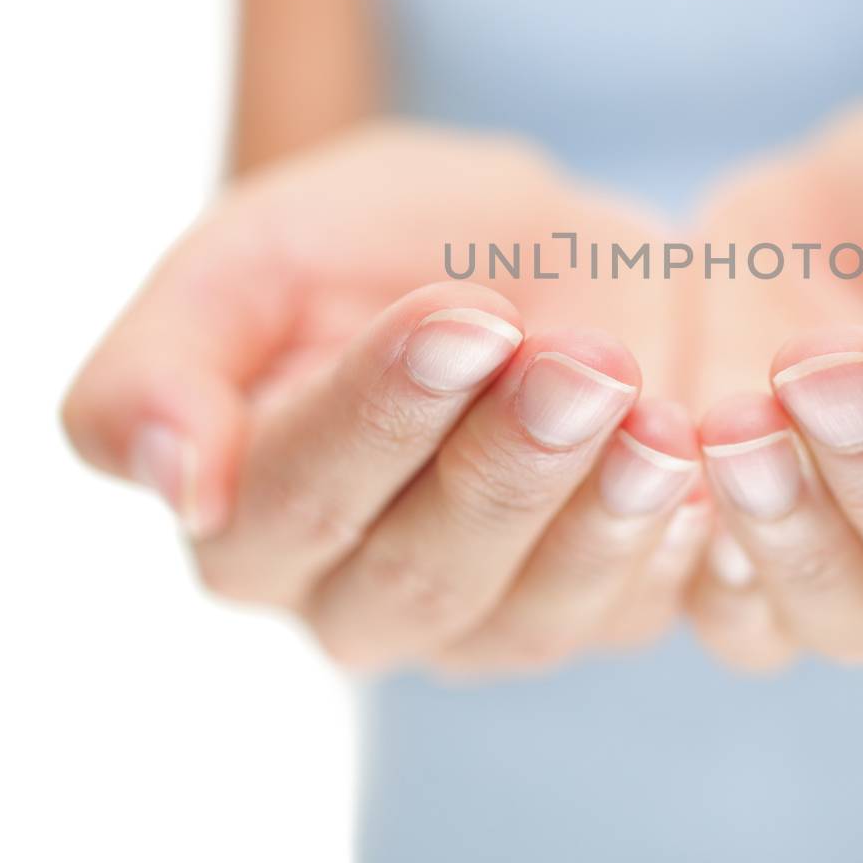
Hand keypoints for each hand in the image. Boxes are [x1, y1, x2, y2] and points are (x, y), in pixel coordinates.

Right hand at [62, 124, 708, 674]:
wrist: (522, 239)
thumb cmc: (373, 241)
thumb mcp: (251, 255)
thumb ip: (161, 360)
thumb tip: (170, 480)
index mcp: (244, 522)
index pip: (291, 503)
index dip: (378, 415)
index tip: (463, 318)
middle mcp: (350, 601)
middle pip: (417, 575)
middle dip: (504, 466)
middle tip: (580, 363)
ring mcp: (477, 623)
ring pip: (529, 614)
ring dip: (600, 514)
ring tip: (657, 419)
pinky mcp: (588, 612)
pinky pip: (628, 610)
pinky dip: (667, 547)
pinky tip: (701, 473)